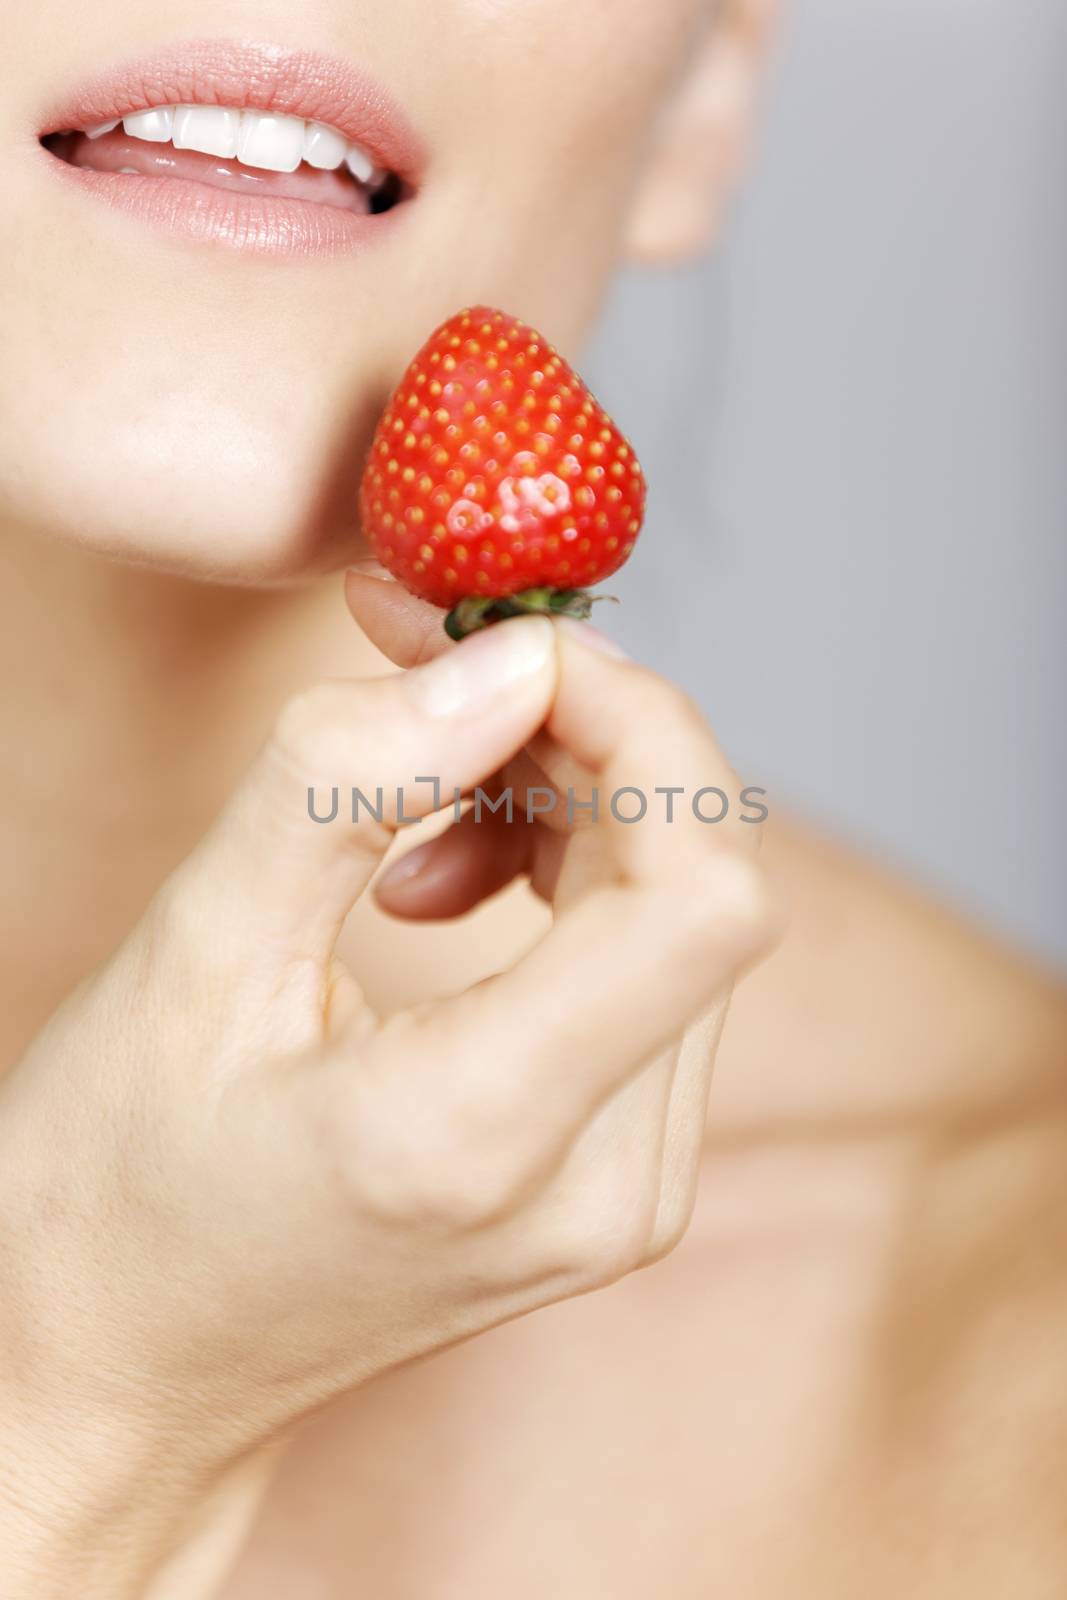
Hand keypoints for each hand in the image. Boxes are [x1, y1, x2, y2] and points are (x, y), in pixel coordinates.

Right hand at [0, 595, 778, 1597]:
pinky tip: (444, 880)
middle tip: (438, 673)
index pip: (701, 894)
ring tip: (417, 804)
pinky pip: (649, 972)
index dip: (640, 730)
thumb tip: (503, 661)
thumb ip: (349, 782)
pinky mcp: (619, 1176)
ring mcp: (630, 1194)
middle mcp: (607, 1185)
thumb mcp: (196, 953)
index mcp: (486, 1136)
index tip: (507, 653)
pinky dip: (568, 880)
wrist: (125, 1370)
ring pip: (684, 916)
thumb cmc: (118, 1187)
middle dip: (590, 738)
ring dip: (574, 805)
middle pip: (703, 883)